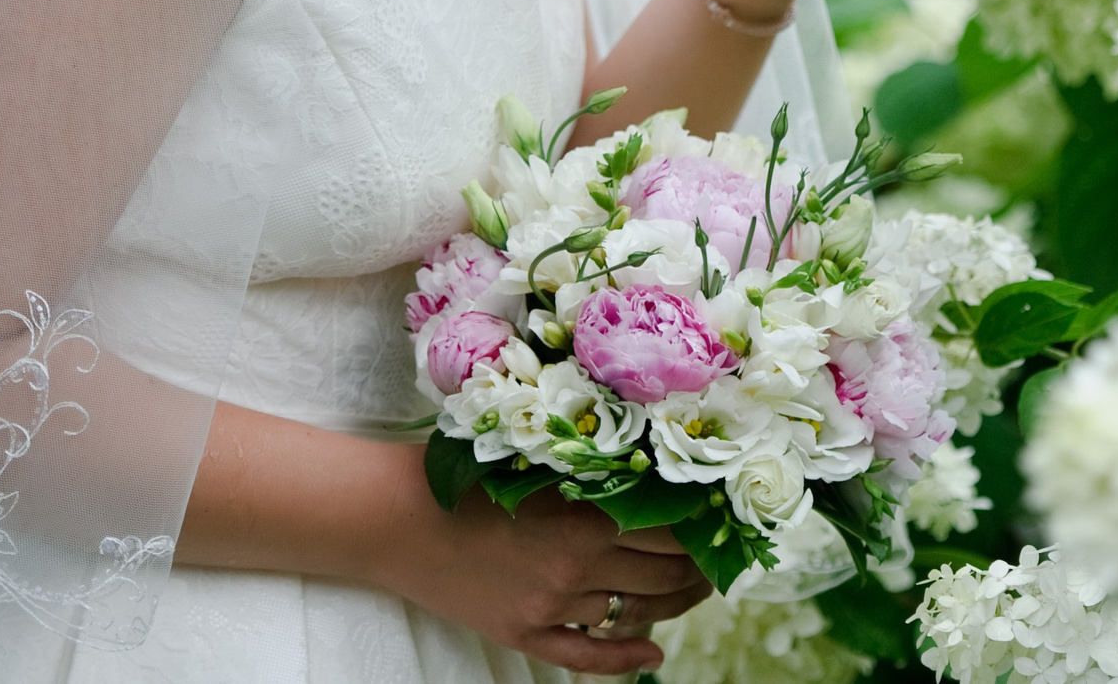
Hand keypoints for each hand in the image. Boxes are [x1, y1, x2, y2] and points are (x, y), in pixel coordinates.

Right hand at [369, 477, 710, 673]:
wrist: (397, 515)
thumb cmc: (469, 471)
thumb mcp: (544, 460)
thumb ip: (600, 471)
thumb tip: (663, 479)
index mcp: (587, 515)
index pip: (675, 531)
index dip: (706, 528)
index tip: (720, 519)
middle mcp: (577, 566)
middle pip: (665, 576)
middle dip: (698, 569)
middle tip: (715, 557)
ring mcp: (551, 606)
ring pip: (633, 613)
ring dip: (667, 604)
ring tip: (688, 590)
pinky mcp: (523, 633)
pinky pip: (588, 657)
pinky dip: (627, 659)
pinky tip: (653, 656)